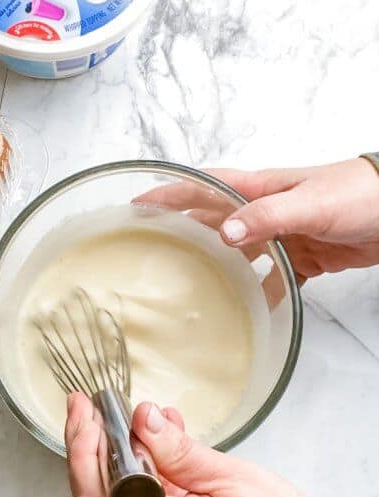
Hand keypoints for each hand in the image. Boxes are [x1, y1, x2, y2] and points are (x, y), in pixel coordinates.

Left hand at [66, 393, 344, 496]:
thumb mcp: (237, 481)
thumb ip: (181, 453)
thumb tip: (142, 419)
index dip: (84, 453)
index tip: (84, 412)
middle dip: (91, 448)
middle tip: (94, 405)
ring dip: (118, 459)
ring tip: (138, 419)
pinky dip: (141, 477)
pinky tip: (158, 445)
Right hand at [138, 158, 378, 282]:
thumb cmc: (359, 194)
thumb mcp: (310, 203)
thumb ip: (268, 217)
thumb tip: (225, 234)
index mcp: (261, 190)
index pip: (206, 186)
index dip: (171, 192)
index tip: (139, 202)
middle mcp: (266, 211)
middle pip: (215, 220)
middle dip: (184, 231)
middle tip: (152, 249)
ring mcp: (285, 235)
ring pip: (242, 253)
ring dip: (220, 268)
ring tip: (192, 288)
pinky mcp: (305, 258)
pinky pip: (275, 279)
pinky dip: (263, 294)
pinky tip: (251, 311)